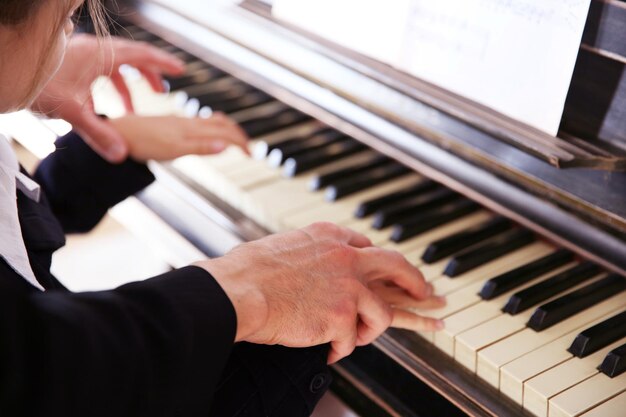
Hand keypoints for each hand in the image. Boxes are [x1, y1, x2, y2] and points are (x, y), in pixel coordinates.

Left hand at [31, 34, 184, 162]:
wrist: (7, 72)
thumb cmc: (38, 85)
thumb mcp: (72, 111)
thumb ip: (99, 134)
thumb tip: (121, 154)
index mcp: (99, 55)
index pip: (140, 55)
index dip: (162, 63)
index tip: (179, 70)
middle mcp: (93, 51)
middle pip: (131, 58)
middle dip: (149, 75)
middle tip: (163, 91)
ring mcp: (82, 56)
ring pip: (116, 66)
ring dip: (130, 85)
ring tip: (139, 107)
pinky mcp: (73, 63)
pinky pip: (102, 72)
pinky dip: (113, 89)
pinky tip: (111, 109)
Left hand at [108, 113, 248, 160]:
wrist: (118, 133)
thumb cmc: (143, 143)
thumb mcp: (174, 149)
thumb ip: (200, 147)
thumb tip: (226, 147)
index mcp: (192, 128)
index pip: (225, 132)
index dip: (240, 142)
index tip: (252, 154)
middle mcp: (189, 122)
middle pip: (221, 124)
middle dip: (238, 135)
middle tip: (249, 149)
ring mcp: (179, 122)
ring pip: (210, 122)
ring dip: (226, 131)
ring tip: (234, 140)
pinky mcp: (170, 124)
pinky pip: (198, 124)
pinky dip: (211, 129)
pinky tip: (205, 135)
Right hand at [197, 222, 443, 363]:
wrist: (237, 291)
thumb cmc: (248, 272)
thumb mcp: (284, 247)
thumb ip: (307, 254)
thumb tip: (308, 266)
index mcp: (329, 237)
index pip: (367, 247)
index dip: (378, 263)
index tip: (387, 272)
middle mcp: (346, 257)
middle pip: (397, 266)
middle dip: (416, 282)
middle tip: (429, 294)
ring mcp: (348, 287)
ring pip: (382, 313)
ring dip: (369, 330)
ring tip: (354, 339)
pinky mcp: (342, 317)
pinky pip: (352, 341)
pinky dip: (340, 350)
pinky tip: (327, 354)